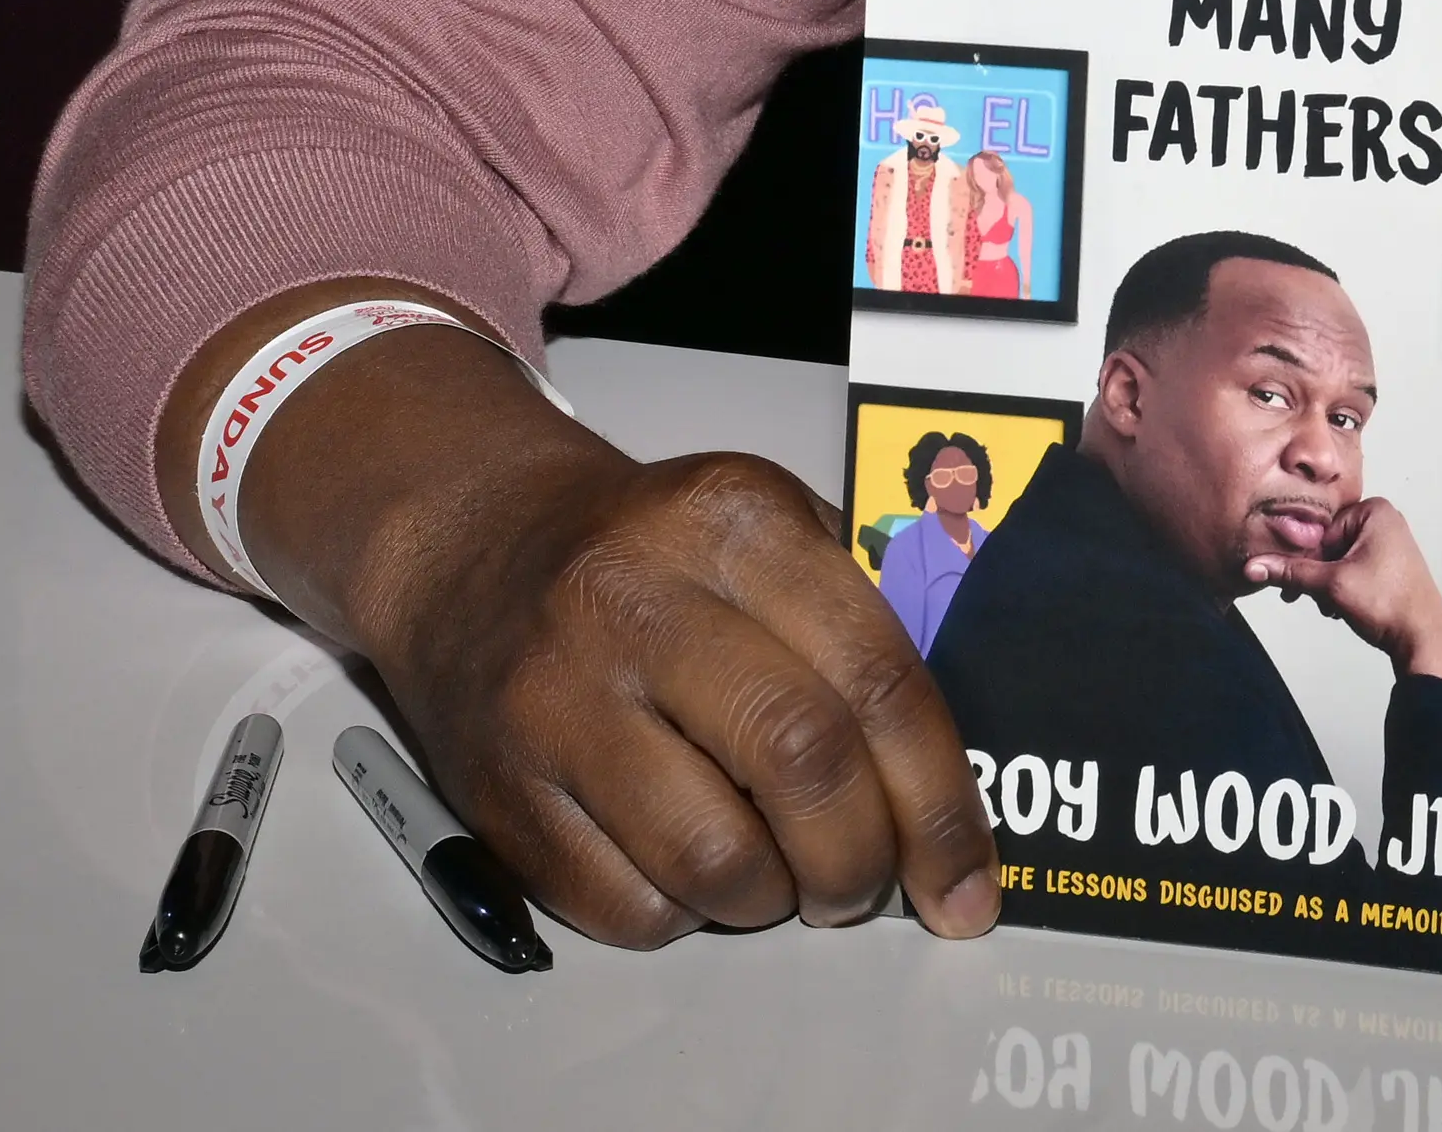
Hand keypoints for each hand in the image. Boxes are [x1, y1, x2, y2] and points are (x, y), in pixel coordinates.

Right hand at [169, 294, 1002, 951]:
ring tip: (782, 879)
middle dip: (863, 858)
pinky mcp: (499, 793)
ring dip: (775, 900)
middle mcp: (639, 602)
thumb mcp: (766, 528)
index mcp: (733, 524)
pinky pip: (625, 909)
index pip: (877, 677)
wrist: (471, 551)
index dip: (940, 800)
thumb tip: (948, 784)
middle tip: (870, 887)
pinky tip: (691, 872)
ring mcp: (557, 701)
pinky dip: (685, 918)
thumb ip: (859, 625)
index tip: (970, 883)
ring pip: (713, 860)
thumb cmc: (651, 555)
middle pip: (803, 763)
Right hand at [1248, 493, 1441, 693]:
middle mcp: (1383, 520)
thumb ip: (1291, 572)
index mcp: (1374, 511)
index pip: (1320, 529)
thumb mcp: (1331, 585)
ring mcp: (1389, 542)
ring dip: (1328, 585)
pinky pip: (1353, 568)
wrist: (1422, 637)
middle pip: (1328, 544)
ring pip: (1338, 559)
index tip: (1293, 582)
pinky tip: (1343, 607)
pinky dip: (1342, 587)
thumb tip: (1255, 566)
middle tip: (1312, 598)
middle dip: (1317, 575)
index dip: (1306, 559)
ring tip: (1334, 606)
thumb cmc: (1389, 604)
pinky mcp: (1389, 564)